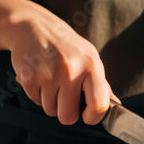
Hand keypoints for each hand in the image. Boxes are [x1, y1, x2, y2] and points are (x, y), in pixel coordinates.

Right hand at [6, 0, 116, 124]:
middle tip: (66, 97)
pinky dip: (38, 94)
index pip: (99, 105)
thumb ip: (102, 84)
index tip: (87, 115)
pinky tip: (41, 77)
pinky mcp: (28, 77)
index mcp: (91, 65)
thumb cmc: (66, 46)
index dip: (93, 117)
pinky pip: (35, 102)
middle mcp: (70, 70)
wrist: (33, 27)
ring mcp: (48, 74)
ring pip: (50, 111)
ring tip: (52, 82)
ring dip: (51, 102)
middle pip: (68, 117)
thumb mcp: (89, 58)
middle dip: (67, 112)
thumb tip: (115, 107)